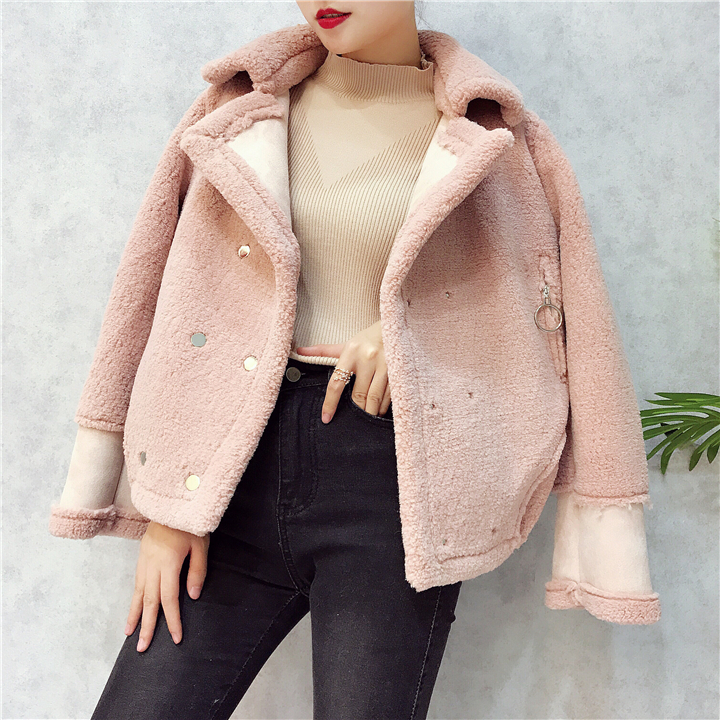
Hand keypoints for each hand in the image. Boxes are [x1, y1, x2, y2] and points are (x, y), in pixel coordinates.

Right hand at [125, 521, 209, 651]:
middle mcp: (152, 565)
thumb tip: (192, 597)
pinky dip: (133, 599)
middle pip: (149, 601)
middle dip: (147, 626)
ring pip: (138, 594)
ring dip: (134, 616)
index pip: (169, 599)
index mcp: (168, 563)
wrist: (171, 503)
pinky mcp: (141, 557)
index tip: (175, 638)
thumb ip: (197, 571)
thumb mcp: (200, 545)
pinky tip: (133, 610)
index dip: (172, 620)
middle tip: (143, 648)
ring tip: (130, 635)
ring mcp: (144, 561)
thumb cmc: (189, 524)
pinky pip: (136, 583)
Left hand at [295, 320, 390, 422]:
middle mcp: (367, 359)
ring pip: (375, 398)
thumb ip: (323, 350)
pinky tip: (380, 410)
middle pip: (359, 395)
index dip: (330, 403)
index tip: (326, 417)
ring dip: (371, 412)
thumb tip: (300, 351)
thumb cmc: (367, 339)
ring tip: (367, 418)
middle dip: (356, 411)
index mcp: (351, 353)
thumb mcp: (346, 344)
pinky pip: (390, 395)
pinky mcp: (398, 371)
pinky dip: (384, 406)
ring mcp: (385, 365)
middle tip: (353, 421)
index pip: (336, 383)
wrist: (394, 327)